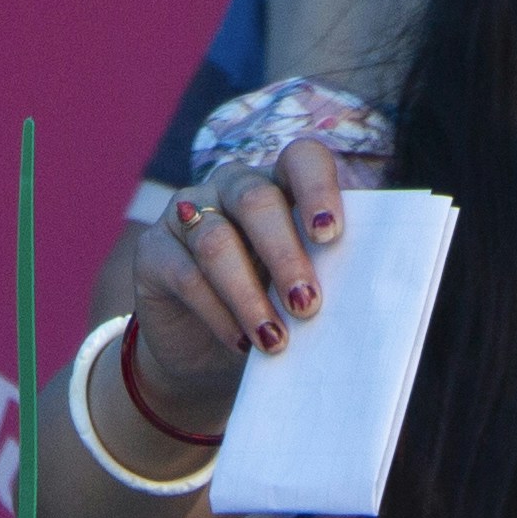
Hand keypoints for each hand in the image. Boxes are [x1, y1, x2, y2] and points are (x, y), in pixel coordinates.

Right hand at [111, 139, 343, 427]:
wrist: (204, 357)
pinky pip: (186, 275)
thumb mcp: (302, 296)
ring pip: (217, 241)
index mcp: (282, 186)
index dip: (317, 189)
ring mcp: (188, 213)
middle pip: (257, 201)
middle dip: (286, 256)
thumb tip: (362, 300)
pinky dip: (217, 312)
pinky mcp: (154, 251)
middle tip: (308, 305)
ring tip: (274, 340)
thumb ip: (326, 282)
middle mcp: (233, 188)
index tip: (330, 235)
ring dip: (249, 295)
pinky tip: (239, 342)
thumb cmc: (273, 315)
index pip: (302, 160)